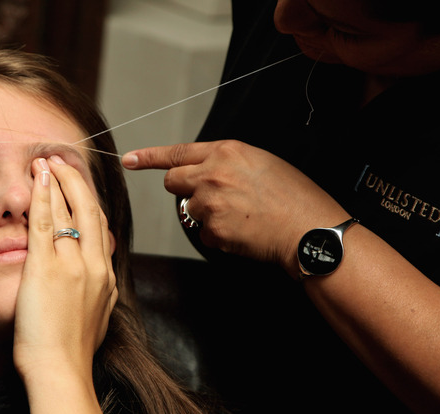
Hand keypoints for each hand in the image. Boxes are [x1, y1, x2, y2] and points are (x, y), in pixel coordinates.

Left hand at [13, 157, 117, 380]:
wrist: (62, 371)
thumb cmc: (72, 353)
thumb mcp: (98, 318)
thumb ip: (99, 293)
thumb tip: (98, 281)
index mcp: (107, 277)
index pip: (101, 229)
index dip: (89, 202)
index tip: (78, 188)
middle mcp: (96, 265)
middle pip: (90, 211)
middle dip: (76, 181)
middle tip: (63, 162)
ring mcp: (72, 265)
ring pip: (68, 210)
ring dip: (57, 180)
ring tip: (46, 161)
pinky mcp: (46, 268)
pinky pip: (45, 221)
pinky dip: (42, 195)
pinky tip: (37, 177)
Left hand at [123, 140, 348, 273]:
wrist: (309, 229)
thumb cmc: (294, 197)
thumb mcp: (262, 163)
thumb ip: (228, 163)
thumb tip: (209, 172)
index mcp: (226, 151)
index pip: (178, 152)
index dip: (149, 157)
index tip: (130, 159)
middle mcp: (212, 174)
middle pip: (173, 182)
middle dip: (183, 189)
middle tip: (207, 197)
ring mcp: (210, 203)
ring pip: (189, 210)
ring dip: (206, 214)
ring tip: (240, 217)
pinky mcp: (212, 230)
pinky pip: (204, 233)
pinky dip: (219, 236)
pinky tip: (243, 232)